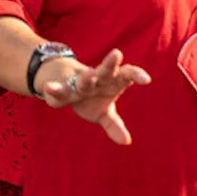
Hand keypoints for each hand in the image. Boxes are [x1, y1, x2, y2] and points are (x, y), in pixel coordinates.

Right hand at [35, 49, 151, 145]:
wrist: (63, 83)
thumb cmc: (91, 98)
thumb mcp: (104, 113)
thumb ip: (115, 126)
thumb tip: (127, 142)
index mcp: (110, 82)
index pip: (125, 75)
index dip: (135, 75)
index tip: (147, 79)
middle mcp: (95, 79)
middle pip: (105, 71)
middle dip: (110, 64)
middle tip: (117, 54)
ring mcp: (78, 83)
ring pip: (83, 79)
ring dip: (86, 77)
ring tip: (89, 76)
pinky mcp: (61, 90)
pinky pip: (58, 90)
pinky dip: (54, 89)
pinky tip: (49, 87)